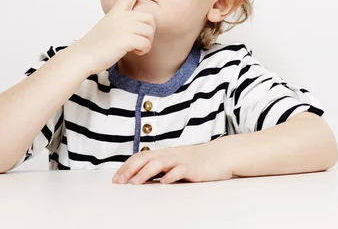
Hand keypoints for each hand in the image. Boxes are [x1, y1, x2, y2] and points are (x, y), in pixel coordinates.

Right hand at [73, 0, 158, 74]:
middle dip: (150, 31)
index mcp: (116, 11)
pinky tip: (135, 51)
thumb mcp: (108, 25)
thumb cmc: (95, 45)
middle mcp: (122, 16)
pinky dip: (144, 50)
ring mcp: (124, 27)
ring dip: (146, 42)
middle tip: (140, 40)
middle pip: (150, 18)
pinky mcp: (127, 39)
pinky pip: (146, 43)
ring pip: (150, 32)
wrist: (83, 56)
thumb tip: (137, 25)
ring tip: (135, 47)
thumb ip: (121, 21)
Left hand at [112, 142, 233, 184]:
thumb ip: (162, 168)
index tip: (116, 179)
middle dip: (130, 170)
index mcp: (165, 154)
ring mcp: (181, 160)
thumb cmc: (198, 161)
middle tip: (119, 181)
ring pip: (159, 163)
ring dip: (145, 173)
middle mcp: (170, 155)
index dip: (127, 166)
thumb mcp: (176, 162)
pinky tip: (164, 182)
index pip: (141, 157)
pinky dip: (170, 176)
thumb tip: (143, 178)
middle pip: (145, 158)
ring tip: (135, 183)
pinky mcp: (192, 168)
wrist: (221, 155)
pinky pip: (179, 171)